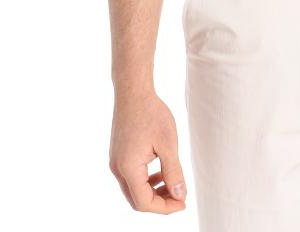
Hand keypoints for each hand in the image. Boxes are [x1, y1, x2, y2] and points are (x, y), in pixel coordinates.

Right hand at [109, 88, 187, 212]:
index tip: (183, 202)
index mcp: (128, 168)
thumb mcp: (167, 144)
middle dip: (159, 202)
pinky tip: (161, 172)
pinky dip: (146, 181)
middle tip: (180, 196)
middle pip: (137, 200)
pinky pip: (131, 177)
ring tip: (173, 184)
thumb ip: (173, 172)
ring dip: (153, 192)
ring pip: (133, 190)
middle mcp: (118, 168)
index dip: (165, 208)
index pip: (144, 203)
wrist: (133, 91)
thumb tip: (180, 195)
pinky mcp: (118, 155)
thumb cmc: (151, 113)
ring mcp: (116, 162)